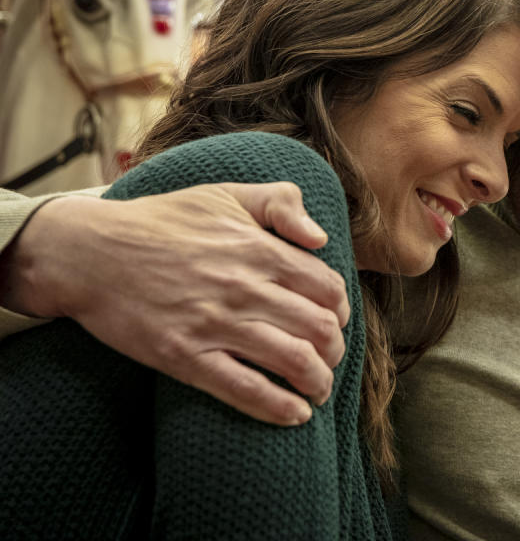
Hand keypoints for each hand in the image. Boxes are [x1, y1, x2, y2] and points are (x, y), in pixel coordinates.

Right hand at [1, 183, 349, 424]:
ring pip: (294, 361)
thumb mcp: (226, 193)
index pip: (328, 288)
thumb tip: (321, 238)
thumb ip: (281, 203)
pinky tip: (296, 415)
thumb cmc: (162, 221)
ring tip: (318, 389)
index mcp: (260, 250)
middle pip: (321, 328)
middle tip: (331, 359)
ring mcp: (215, 325)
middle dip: (336, 350)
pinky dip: (280, 408)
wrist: (89, 252)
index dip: (342, 309)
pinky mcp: (185, 357)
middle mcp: (245, 288)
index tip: (336, 320)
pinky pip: (246, 390)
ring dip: (318, 381)